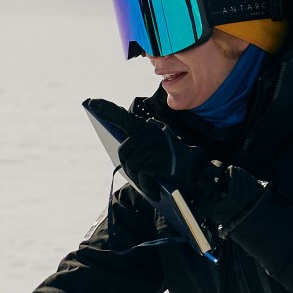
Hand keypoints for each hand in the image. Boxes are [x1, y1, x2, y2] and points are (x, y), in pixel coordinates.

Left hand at [104, 109, 260, 229]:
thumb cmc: (176, 167)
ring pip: (132, 165)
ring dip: (140, 179)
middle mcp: (152, 134)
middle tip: (145, 176)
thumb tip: (122, 154)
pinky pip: (142, 176)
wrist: (201, 177)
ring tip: (154, 182)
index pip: (123, 119)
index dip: (107, 111)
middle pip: (125, 152)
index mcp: (150, 129)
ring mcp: (155, 148)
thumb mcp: (158, 151)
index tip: (91, 103)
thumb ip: (141, 148)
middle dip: (131, 167)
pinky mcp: (158, 163)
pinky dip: (147, 186)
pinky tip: (156, 189)